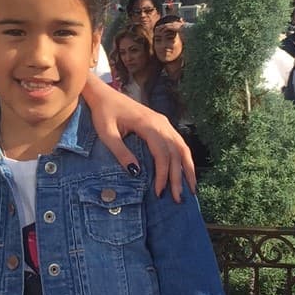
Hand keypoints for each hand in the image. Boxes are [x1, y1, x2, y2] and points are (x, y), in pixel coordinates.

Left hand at [81, 77, 194, 200]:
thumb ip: (120, 152)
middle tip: (178, 199)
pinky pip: (177, 143)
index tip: (159, 192)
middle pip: (176, 152)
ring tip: (191, 188)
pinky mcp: (162, 124)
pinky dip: (183, 159)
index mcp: (148, 124)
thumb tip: (136, 172)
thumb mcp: (106, 134)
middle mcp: (161, 123)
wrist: (103, 95)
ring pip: (182, 147)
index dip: (163, 174)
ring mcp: (163, 123)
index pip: (162, 153)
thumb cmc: (103, 113)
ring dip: (187, 168)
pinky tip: (185, 171)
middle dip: (179, 177)